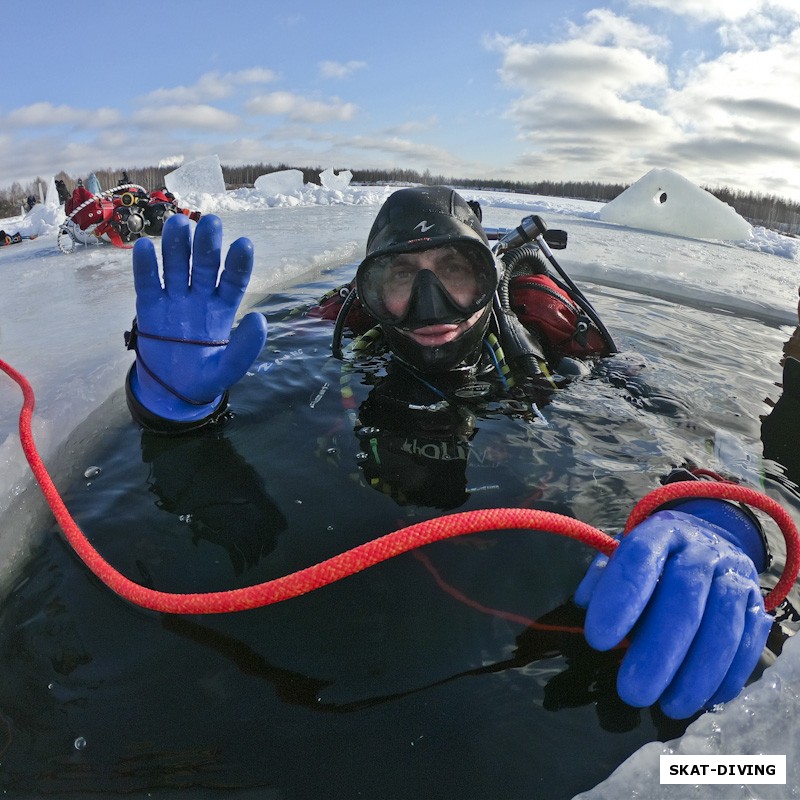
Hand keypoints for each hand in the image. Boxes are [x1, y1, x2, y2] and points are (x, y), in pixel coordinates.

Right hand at [129, 213, 267, 422]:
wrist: (172, 392)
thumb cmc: (205, 377)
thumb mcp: (228, 369)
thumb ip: (245, 349)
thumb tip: (260, 319)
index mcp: (224, 308)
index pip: (234, 280)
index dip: (239, 263)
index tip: (244, 244)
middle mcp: (201, 297)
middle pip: (205, 265)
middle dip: (207, 244)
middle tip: (210, 223)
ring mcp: (175, 298)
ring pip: (176, 266)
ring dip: (177, 246)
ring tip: (178, 224)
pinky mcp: (150, 306)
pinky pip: (148, 282)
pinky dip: (146, 266)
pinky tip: (145, 247)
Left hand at [574, 507, 771, 718]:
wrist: (707, 541)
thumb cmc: (654, 559)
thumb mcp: (622, 553)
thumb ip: (602, 578)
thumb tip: (584, 603)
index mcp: (661, 532)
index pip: (640, 558)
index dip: (620, 598)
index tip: (598, 641)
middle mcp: (702, 550)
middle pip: (684, 598)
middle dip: (658, 651)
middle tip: (632, 692)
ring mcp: (734, 576)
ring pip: (723, 626)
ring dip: (696, 673)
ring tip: (669, 706)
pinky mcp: (756, 605)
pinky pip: (748, 643)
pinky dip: (727, 676)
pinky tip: (704, 700)